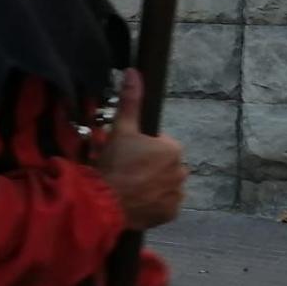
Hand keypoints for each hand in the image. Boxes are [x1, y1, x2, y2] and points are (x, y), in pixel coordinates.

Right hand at [96, 70, 185, 229]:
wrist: (105, 202)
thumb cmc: (114, 163)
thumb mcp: (120, 129)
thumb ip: (130, 101)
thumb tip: (134, 71)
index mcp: (172, 149)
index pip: (160, 145)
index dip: (143, 148)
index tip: (127, 154)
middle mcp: (181, 171)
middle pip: (164, 165)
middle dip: (149, 167)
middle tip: (126, 170)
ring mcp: (177, 195)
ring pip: (166, 184)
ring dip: (153, 185)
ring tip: (130, 187)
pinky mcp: (171, 214)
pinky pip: (165, 204)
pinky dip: (154, 203)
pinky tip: (137, 201)